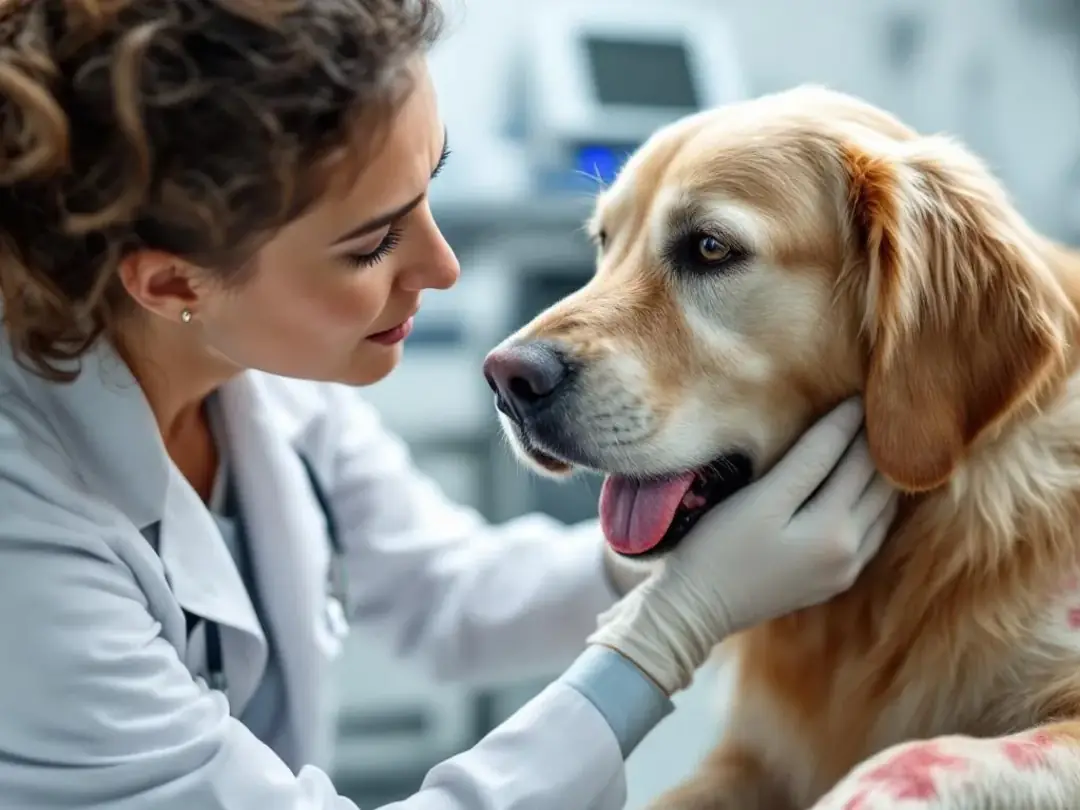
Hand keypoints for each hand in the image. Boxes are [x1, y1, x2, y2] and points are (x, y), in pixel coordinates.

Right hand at [588, 398, 898, 695]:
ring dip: (881, 474)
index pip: (855, 459)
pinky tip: (865, 485)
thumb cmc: (717, 548)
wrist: (695, 610)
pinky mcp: (833, 580)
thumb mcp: (763, 499)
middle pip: (877, 485)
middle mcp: (851, 551)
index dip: (856, 421)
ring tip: (875, 439)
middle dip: (878, 446)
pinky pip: (871, 533)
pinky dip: (873, 503)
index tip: (862, 389)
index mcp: (835, 529)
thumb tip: (850, 418)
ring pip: (881, 510)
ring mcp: (845, 570)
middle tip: (878, 409)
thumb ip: (810, 459)